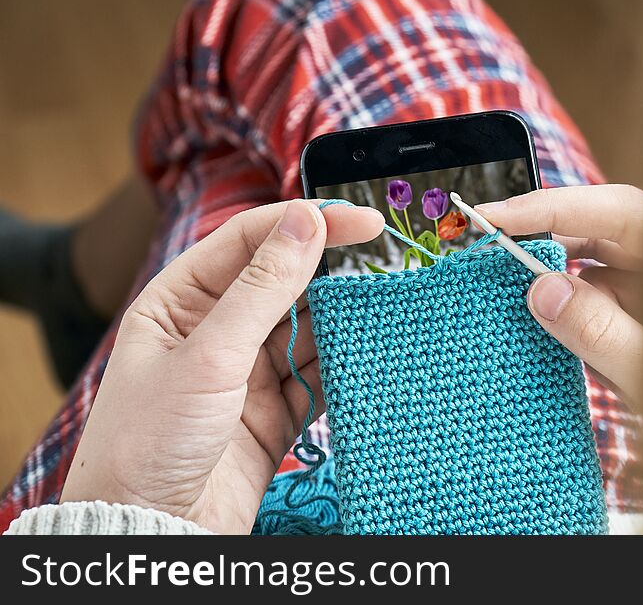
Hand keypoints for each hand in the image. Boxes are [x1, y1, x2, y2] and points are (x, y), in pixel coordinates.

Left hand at [61, 200, 383, 532]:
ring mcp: (249, 368)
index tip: (359, 221)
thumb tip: (305, 223)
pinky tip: (368, 352)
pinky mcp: (276, 407)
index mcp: (183, 298)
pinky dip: (344, 364)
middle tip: (384, 259)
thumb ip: (262, 287)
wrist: (153, 529)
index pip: (250, 240)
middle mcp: (218, 327)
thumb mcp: (208, 354)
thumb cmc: (151, 438)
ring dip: (341, 318)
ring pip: (308, 326)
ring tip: (382, 306)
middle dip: (330, 271)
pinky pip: (319, 373)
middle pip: (285, 280)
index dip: (305, 223)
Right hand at [476, 185, 642, 482]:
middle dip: (542, 234)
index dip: (555, 208)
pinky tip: (535, 319)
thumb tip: (542, 290)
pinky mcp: (642, 314)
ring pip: (591, 262)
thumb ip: (608, 337)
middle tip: (483, 247)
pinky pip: (592, 295)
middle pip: (601, 228)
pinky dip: (560, 305)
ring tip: (500, 285)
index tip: (497, 218)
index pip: (622, 213)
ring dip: (547, 271)